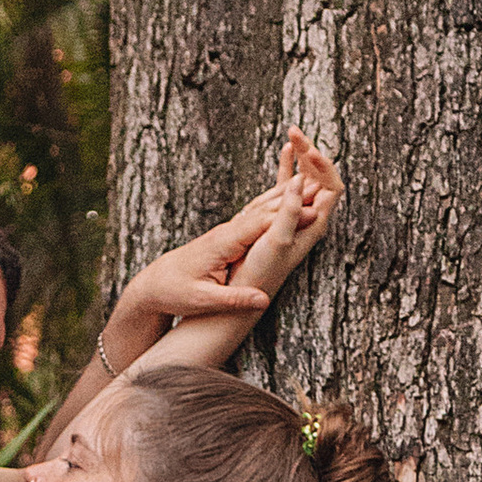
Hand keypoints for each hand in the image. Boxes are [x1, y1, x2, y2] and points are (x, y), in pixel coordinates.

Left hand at [111, 131, 341, 349]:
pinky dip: (276, 201)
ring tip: (319, 180)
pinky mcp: (230, 233)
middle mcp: (227, 230)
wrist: (153, 283)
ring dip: (289, 193)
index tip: (313, 214)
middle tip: (328, 189)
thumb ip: (233, 299)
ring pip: (263, 206)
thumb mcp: (202, 301)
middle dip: (296, 199)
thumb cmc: (175, 292)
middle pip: (266, 209)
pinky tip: (292, 192)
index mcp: (222, 242)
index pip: (260, 225)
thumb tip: (263, 301)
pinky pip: (257, 213)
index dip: (286, 218)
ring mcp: (229, 229)